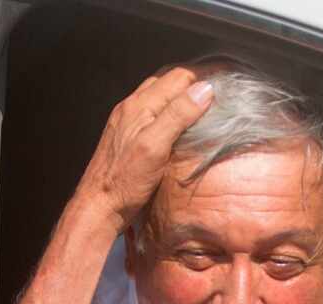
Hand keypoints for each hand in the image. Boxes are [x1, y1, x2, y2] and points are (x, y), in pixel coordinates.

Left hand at [74, 67, 213, 233]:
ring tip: (202, 112)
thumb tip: (204, 90)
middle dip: (193, 85)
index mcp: (139, 106)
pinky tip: (179, 129)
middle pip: (168, 82)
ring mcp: (127, 122)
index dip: (202, 80)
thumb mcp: (155, 146)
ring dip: (180, 99)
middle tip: (216, 99)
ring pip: (159, 97)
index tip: (223, 90)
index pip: (177, 77)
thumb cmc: (125, 181)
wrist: (99, 206)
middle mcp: (131, 108)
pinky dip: (169, 114)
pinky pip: (152, 114)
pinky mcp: (127, 137)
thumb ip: (177, 115)